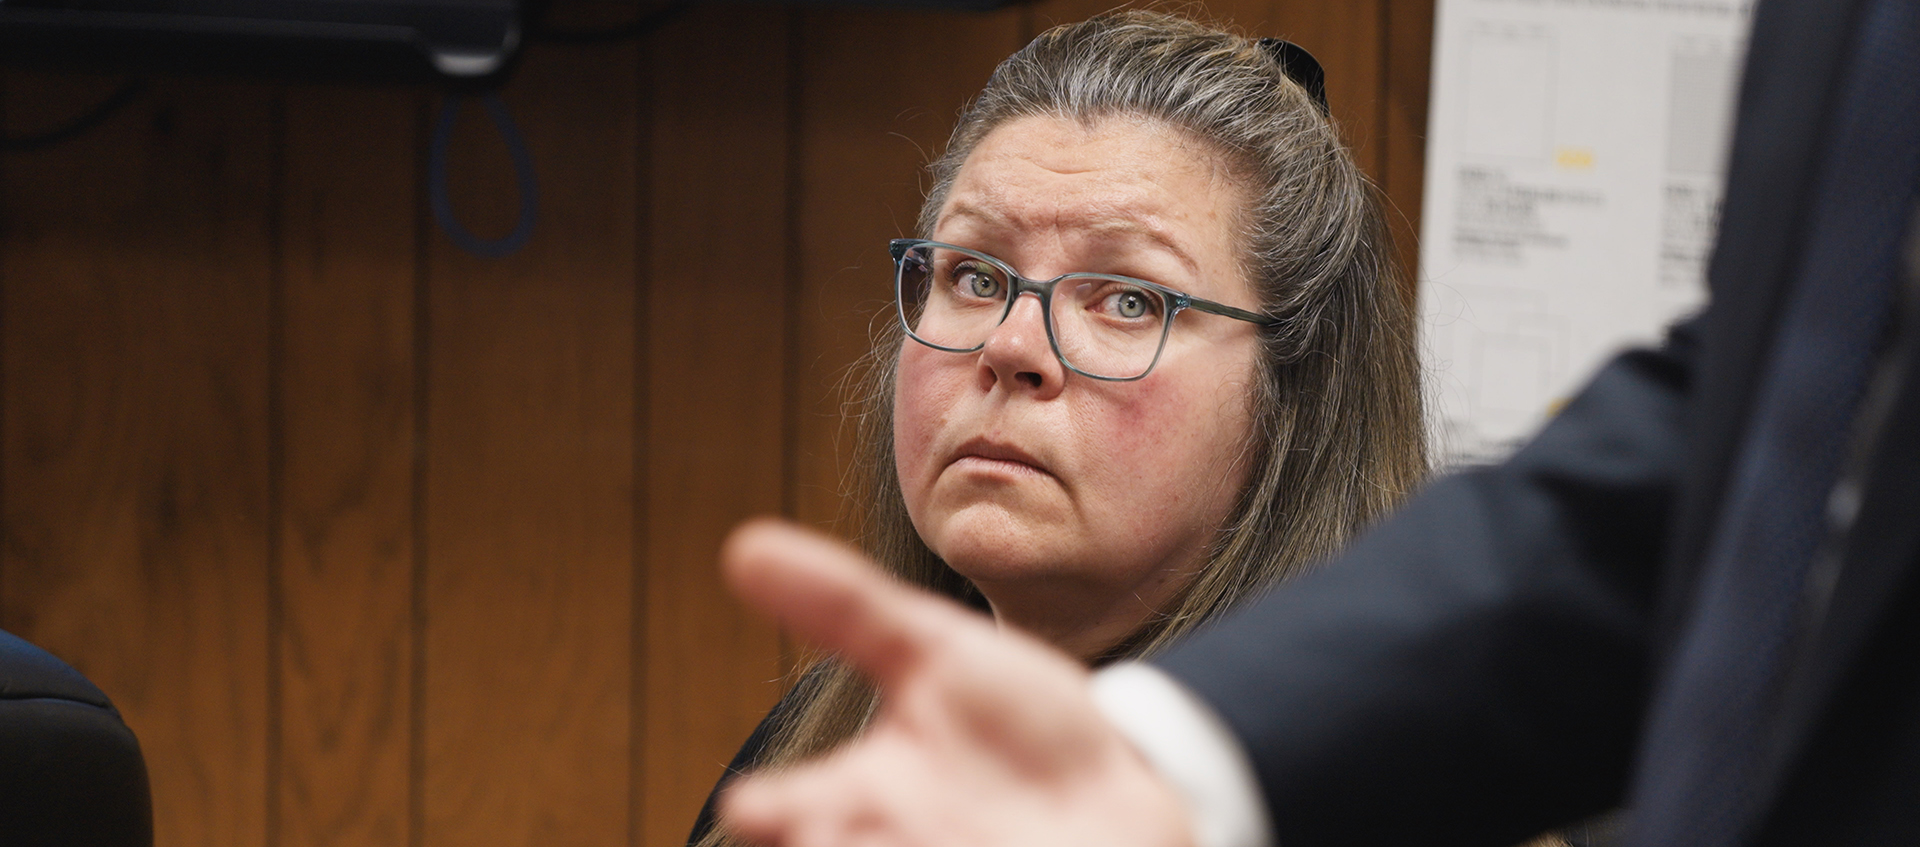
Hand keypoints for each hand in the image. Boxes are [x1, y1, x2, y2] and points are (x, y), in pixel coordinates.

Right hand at [717, 518, 1194, 846]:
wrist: (1122, 786)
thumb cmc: (1013, 725)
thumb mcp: (933, 651)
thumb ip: (842, 605)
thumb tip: (742, 545)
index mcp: (854, 799)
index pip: (773, 816)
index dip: (763, 814)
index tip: (756, 806)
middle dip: (824, 846)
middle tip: (827, 826)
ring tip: (923, 833)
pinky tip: (986, 844)